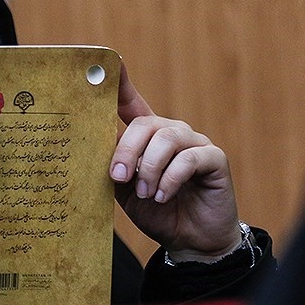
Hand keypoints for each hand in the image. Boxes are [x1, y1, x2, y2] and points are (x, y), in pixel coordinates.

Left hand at [110, 64, 241, 260]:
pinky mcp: (214, 158)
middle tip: (118, 178)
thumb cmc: (155, 211)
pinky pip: (189, 158)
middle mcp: (171, 132)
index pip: (131, 103)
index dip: (120, 84)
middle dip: (126, 151)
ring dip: (150, 169)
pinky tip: (163, 196)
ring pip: (167, 138)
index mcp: (146, 136)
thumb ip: (111, 167)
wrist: (189, 240)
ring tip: (146, 194)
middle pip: (144, 124)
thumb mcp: (124, 190)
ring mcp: (194, 142)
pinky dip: (170, 179)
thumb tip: (90, 147)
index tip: (109, 64)